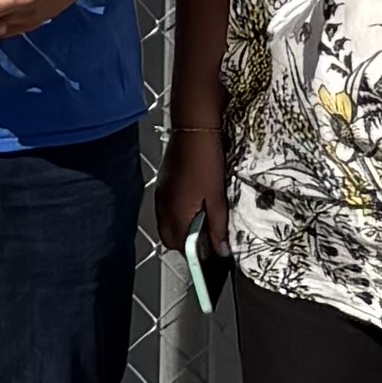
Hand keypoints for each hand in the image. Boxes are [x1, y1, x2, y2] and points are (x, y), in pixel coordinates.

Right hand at [155, 135, 228, 256]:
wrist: (193, 129)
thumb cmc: (206, 162)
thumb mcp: (217, 198)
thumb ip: (218, 227)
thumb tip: (221, 251)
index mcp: (175, 214)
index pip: (180, 247)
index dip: (195, 254)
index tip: (211, 253)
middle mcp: (162, 208)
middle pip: (170, 238)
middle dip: (186, 243)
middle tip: (207, 238)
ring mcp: (160, 195)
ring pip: (167, 223)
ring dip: (181, 228)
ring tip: (202, 221)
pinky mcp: (162, 184)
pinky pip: (166, 209)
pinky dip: (177, 214)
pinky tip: (194, 205)